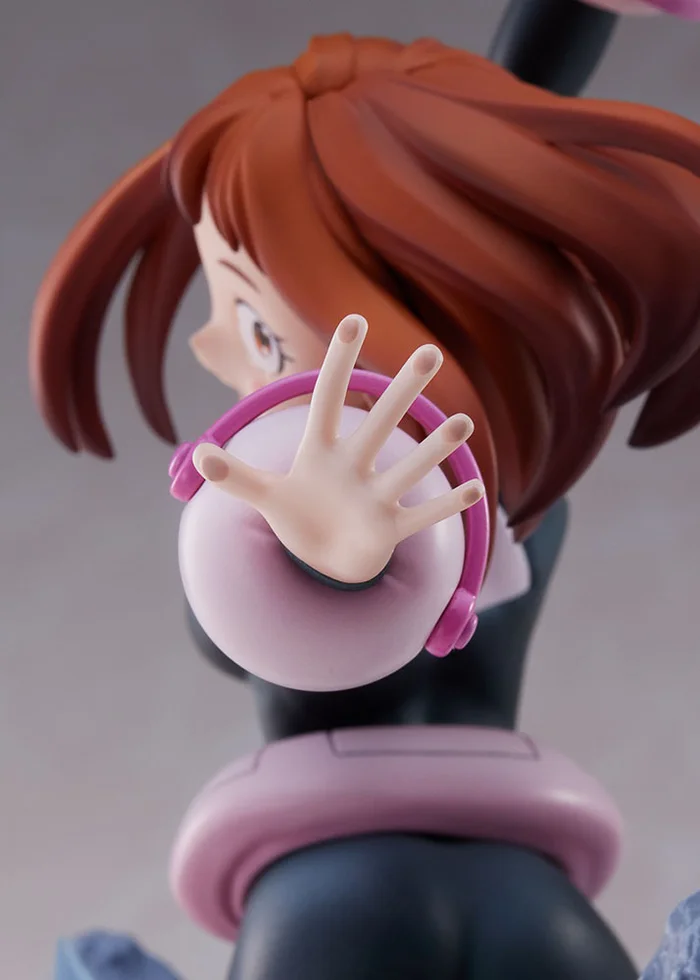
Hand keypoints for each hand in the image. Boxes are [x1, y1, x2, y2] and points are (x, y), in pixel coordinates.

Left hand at [192, 314, 484, 584]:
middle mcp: (354, 466)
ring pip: (408, 468)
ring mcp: (375, 497)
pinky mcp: (389, 530)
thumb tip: (198, 455)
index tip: (354, 321)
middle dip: (402, 391)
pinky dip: (446, 506)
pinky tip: (475, 487)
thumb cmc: (302, 517)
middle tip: (429, 352)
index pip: (327, 399)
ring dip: (434, 449)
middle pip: (379, 423)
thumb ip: (236, 476)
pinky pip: (422, 516)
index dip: (338, 363)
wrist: (328, 556)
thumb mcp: (265, 496)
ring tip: (462, 422)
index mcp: (321, 452)